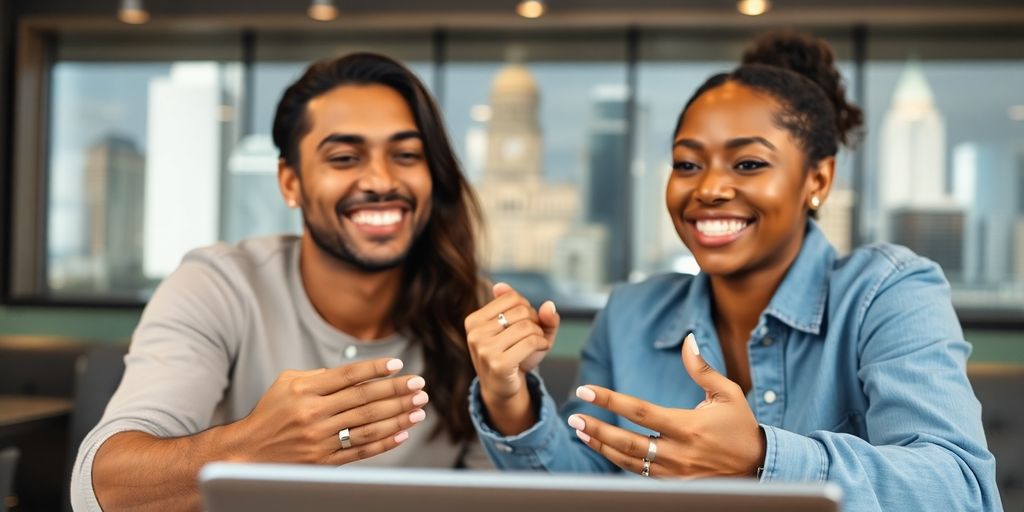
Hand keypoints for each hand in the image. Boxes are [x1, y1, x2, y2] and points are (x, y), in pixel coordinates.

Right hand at [235, 358, 428, 464]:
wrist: (249, 451)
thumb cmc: (271, 411)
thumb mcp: (287, 383)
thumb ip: (320, 376)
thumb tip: (358, 374)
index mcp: (305, 391)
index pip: (348, 376)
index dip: (375, 369)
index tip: (398, 365)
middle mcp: (314, 415)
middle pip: (364, 400)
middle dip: (396, 391)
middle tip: (420, 385)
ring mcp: (320, 440)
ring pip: (367, 426)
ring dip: (398, 416)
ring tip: (419, 408)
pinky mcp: (324, 461)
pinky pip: (361, 451)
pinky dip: (385, 443)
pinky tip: (403, 433)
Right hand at [464, 283, 558, 433]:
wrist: (503, 387)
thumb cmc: (513, 354)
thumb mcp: (525, 330)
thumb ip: (540, 315)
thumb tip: (549, 305)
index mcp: (474, 320)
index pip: (511, 298)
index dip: (526, 307)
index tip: (526, 322)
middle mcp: (475, 333)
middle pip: (521, 311)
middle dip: (535, 321)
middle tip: (533, 335)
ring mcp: (484, 349)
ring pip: (527, 326)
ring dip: (540, 334)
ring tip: (537, 342)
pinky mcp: (499, 364)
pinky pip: (530, 341)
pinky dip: (542, 343)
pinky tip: (541, 348)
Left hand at [567, 333, 765, 477]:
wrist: (759, 467)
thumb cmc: (742, 427)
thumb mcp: (728, 394)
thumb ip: (703, 369)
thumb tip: (688, 340)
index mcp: (689, 427)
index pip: (640, 412)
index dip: (610, 401)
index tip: (587, 390)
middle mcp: (679, 452)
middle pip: (627, 443)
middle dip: (597, 430)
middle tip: (574, 417)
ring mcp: (676, 473)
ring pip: (629, 462)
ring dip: (601, 447)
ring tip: (582, 432)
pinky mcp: (675, 485)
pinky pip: (640, 475)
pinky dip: (619, 462)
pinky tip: (604, 450)